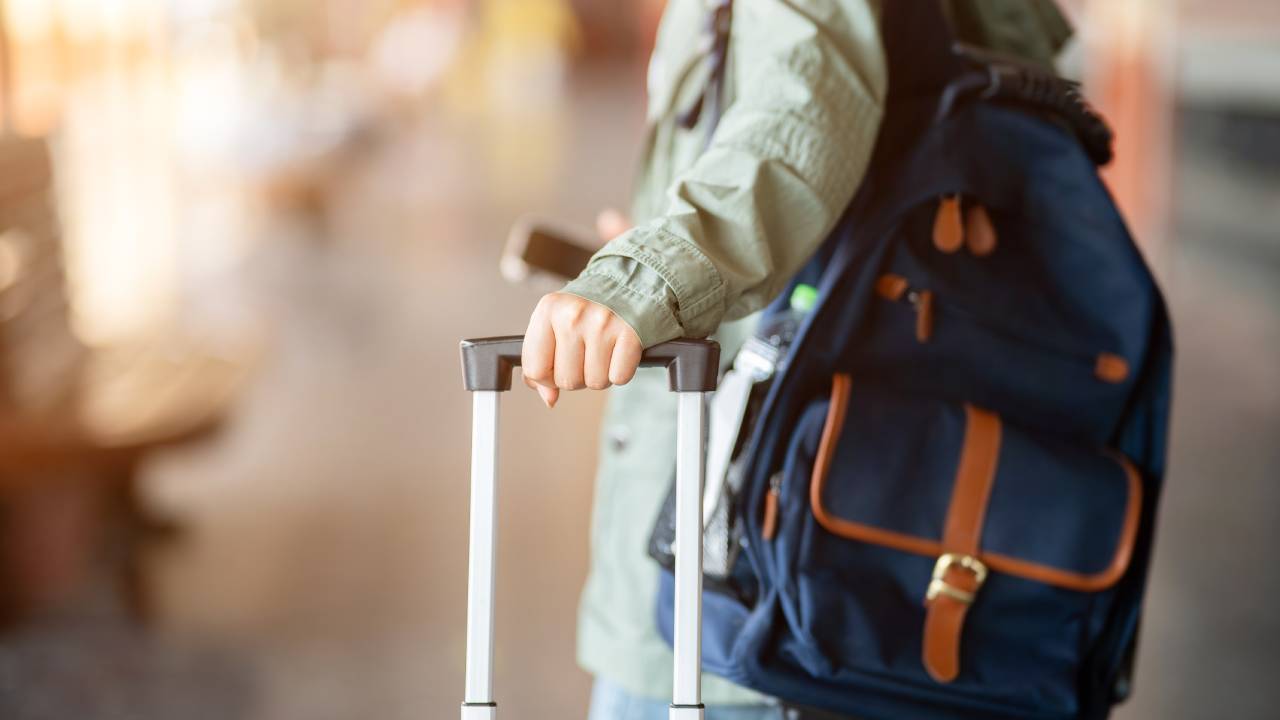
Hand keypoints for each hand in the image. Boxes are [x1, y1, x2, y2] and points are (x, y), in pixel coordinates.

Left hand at [521, 208, 637, 407]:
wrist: (634, 280)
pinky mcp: (631, 334)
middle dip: (578, 375)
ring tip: (605, 351)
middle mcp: (573, 315)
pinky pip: (619, 377)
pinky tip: (620, 352)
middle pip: (566, 381)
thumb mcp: (558, 322)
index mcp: (548, 310)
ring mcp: (603, 324)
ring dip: (601, 374)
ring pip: (594, 383)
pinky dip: (621, 371)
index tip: (558, 367)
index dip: (547, 377)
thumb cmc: (591, 306)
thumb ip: (544, 359)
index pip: (534, 369)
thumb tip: (548, 398)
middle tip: (588, 354)